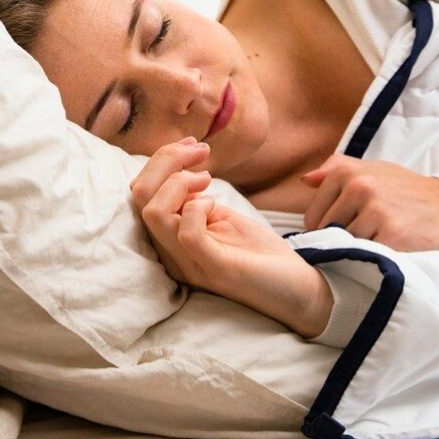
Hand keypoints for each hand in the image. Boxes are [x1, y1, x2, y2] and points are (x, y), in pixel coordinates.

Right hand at [129, 138, 334, 337]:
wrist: (298, 293)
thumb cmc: (259, 255)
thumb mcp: (220, 218)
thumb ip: (194, 202)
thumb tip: (182, 171)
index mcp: (170, 240)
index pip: (140, 194)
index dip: (162, 159)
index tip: (192, 145)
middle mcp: (172, 254)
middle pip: (140, 197)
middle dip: (166, 160)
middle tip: (199, 151)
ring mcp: (191, 264)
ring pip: (154, 213)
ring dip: (180, 181)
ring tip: (207, 179)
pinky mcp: (216, 269)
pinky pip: (187, 233)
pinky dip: (198, 207)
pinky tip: (215, 204)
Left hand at [300, 155, 438, 250]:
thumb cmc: (408, 190)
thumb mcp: (374, 170)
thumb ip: (336, 170)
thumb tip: (304, 180)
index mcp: (347, 172)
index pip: (312, 217)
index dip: (326, 230)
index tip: (348, 231)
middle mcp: (359, 188)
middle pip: (326, 234)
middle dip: (341, 241)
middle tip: (367, 238)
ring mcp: (375, 211)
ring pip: (344, 246)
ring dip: (357, 251)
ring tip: (379, 243)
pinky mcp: (392, 235)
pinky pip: (365, 255)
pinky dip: (373, 258)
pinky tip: (389, 251)